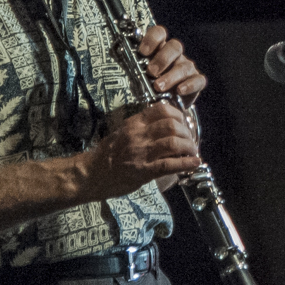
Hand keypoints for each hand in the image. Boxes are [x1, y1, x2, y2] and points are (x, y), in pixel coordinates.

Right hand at [81, 100, 200, 198]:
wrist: (90, 174)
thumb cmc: (107, 154)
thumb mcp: (123, 132)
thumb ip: (142, 127)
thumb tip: (167, 125)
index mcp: (134, 123)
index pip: (162, 110)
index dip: (179, 115)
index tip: (185, 122)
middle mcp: (138, 135)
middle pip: (172, 126)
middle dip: (187, 132)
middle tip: (191, 140)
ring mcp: (141, 153)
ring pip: (173, 143)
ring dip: (189, 147)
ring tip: (192, 151)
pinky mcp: (142, 171)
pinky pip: (168, 165)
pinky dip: (185, 163)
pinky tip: (194, 163)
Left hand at [137, 24, 206, 105]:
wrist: (161, 107)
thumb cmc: (145, 88)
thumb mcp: (135, 77)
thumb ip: (129, 70)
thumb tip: (109, 70)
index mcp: (158, 49)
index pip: (159, 33)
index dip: (152, 39)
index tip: (142, 52)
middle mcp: (174, 55)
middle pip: (174, 46)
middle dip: (162, 59)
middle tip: (151, 72)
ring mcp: (186, 67)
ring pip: (184, 66)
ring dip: (171, 76)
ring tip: (158, 87)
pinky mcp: (196, 82)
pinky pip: (198, 80)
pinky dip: (190, 85)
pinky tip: (180, 91)